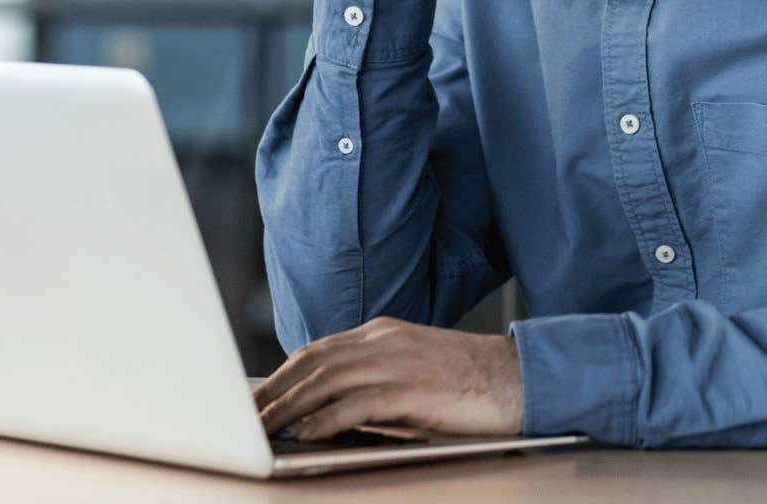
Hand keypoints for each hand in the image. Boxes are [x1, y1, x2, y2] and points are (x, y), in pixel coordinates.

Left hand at [253, 318, 522, 440]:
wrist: (520, 376)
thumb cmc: (469, 382)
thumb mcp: (413, 370)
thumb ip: (373, 380)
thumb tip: (328, 412)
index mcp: (382, 334)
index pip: (316, 350)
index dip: (281, 375)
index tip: (256, 397)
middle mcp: (383, 341)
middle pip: (311, 362)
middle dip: (273, 391)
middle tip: (246, 417)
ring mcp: (397, 362)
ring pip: (325, 380)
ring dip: (288, 407)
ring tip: (264, 429)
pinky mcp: (412, 388)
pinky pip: (357, 402)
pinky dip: (326, 418)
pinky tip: (307, 434)